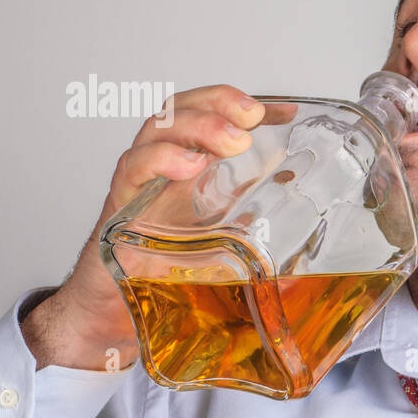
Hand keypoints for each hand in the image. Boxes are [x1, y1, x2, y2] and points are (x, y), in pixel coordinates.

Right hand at [23, 85, 293, 371]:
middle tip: (255, 116)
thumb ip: (256, 236)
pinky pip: (133, 169)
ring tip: (234, 139)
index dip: (247, 107)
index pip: (213, 118)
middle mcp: (163, 168)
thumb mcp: (224, 249)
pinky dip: (161, 159)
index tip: (286, 111)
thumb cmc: (164, 277)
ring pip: (160, 128)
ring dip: (199, 125)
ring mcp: (140, 183)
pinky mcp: (119, 206)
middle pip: (185, 109)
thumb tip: (306, 239)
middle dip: (221, 103)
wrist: (111, 314)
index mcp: (191, 171)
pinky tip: (189, 165)